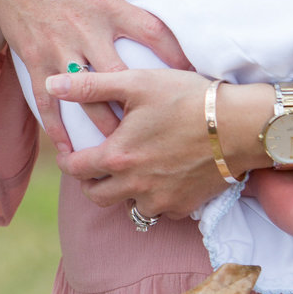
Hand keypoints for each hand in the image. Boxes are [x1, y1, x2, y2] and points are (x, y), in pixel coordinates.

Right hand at [0, 0, 190, 145]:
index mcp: (107, 4)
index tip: (193, 74)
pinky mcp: (34, 59)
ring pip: (84, 95)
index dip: (175, 53)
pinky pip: (46, 99)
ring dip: (102, 124)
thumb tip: (164, 2)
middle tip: (159, 129)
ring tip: (120, 148)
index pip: (151, 31)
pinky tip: (68, 148)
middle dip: (138, 104)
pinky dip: (56, 126)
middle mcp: (85, 28)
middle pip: (118, 75)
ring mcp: (57, 47)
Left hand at [44, 65, 227, 217]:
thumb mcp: (137, 82)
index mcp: (118, 157)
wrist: (241, 125)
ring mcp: (162, 201)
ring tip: (129, 171)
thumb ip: (90, 85)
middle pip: (96, 196)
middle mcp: (135, 187)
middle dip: (90, 181)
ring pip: (127, 208)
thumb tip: (51, 83)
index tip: (70, 152)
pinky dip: (154, 199)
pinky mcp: (185, 207)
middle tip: (96, 164)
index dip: (67, 161)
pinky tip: (160, 178)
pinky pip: (159, 211)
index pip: (76, 169)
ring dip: (122, 193)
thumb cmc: (188, 98)